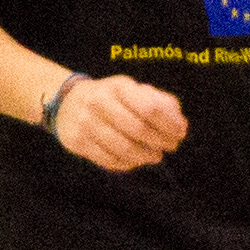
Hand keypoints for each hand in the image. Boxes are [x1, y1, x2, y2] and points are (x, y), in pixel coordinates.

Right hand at [53, 72, 187, 171]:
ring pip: (124, 148)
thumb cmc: (113, 98)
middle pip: (138, 129)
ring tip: (155, 156)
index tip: (180, 133)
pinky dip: (127, 163)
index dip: (170, 125)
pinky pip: (108, 159)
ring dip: (145, 156)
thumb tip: (181, 124)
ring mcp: (85, 122)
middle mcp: (99, 102)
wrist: (68, 102)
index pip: (150, 108)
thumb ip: (161, 103)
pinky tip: (136, 160)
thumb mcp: (135, 90)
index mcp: (118, 87)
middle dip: (160, 141)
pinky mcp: (77, 141)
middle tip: (171, 146)